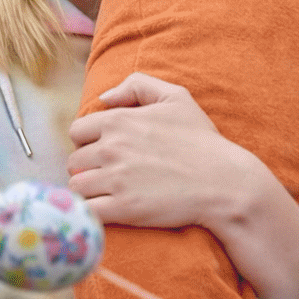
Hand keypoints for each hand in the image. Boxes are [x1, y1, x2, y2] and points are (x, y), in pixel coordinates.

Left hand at [67, 73, 264, 230]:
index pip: (77, 132)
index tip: (108, 151)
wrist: (224, 182)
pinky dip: (91, 213)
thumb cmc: (201, 140)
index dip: (90, 142)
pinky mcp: (122, 209)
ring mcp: (115, 180)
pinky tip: (108, 210)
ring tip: (110, 193)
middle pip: (74, 161)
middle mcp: (111, 148)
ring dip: (89, 191)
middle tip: (111, 174)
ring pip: (76, 187)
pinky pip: (86, 211)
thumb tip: (104, 97)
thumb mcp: (177, 98)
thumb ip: (137, 85)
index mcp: (119, 121)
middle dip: (89, 167)